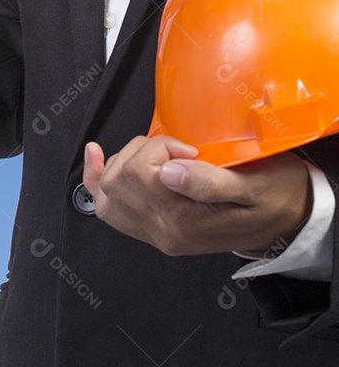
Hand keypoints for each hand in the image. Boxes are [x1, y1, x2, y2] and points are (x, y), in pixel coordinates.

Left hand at [82, 135, 311, 255]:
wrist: (285, 222)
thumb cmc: (274, 197)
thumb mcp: (254, 184)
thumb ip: (209, 182)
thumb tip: (168, 171)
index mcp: (185, 221)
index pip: (140, 172)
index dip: (159, 147)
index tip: (186, 147)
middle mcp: (162, 232)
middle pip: (117, 179)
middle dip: (140, 152)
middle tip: (174, 150)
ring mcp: (152, 233)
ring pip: (105, 191)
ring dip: (122, 162)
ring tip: (155, 156)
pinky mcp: (149, 229)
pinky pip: (106, 208)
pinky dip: (96, 176)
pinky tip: (97, 154)